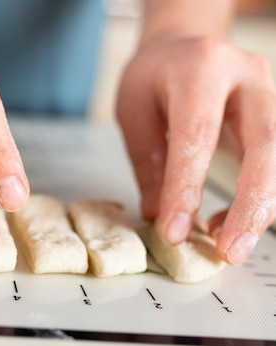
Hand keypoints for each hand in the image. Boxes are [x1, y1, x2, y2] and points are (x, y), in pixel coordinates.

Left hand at [117, 35, 275, 264]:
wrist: (184, 43)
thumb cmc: (154, 77)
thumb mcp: (134, 111)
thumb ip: (149, 163)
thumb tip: (159, 215)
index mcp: (201, 69)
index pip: (197, 137)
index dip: (187, 189)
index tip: (173, 230)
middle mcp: (247, 77)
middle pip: (264, 147)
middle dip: (250, 206)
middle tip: (228, 252)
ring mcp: (270, 94)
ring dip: (258, 209)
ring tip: (224, 244)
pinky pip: (275, 162)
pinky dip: (258, 199)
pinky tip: (229, 223)